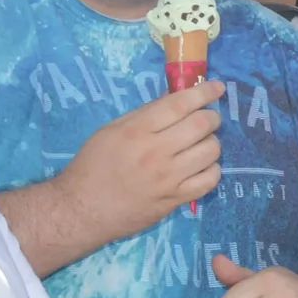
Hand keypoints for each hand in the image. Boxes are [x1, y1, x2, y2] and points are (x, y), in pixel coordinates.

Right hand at [60, 82, 223, 240]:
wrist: (81, 210)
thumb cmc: (92, 165)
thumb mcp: (111, 130)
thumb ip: (145, 112)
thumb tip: (175, 95)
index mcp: (137, 130)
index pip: (180, 104)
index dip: (203, 92)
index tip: (217, 87)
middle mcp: (156, 152)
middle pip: (201, 125)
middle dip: (211, 116)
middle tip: (208, 118)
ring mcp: (168, 178)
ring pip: (211, 151)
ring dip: (212, 142)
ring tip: (201, 143)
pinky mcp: (174, 200)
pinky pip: (209, 181)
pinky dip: (212, 169)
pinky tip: (202, 166)